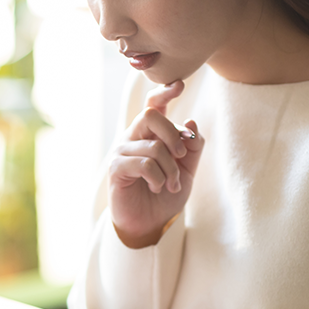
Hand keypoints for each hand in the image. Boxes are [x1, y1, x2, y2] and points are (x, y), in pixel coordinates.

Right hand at [108, 81, 203, 247]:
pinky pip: (144, 164)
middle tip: (180, 154)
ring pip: (153, 146)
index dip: (164, 92)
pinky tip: (156, 186)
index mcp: (150, 134)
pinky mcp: (116, 168)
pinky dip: (158, 177)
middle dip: (172, 134)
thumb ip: (192, 146)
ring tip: (171, 184)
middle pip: (150, 115)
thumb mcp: (187, 169)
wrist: (150, 223)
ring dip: (170, 169)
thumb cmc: (166, 193)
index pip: (154, 105)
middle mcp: (133, 137)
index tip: (179, 85)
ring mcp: (121, 151)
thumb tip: (190, 121)